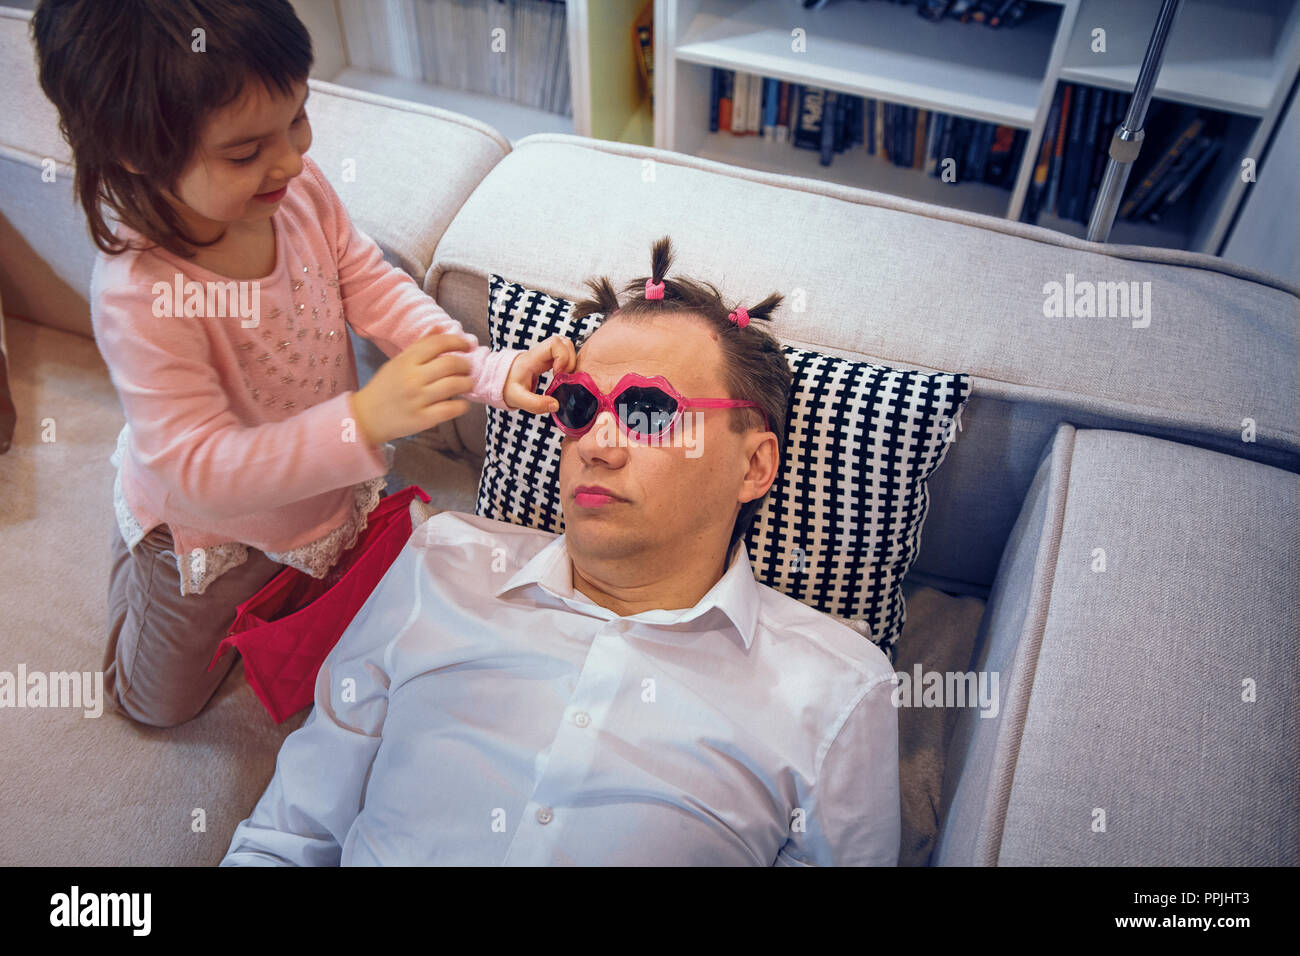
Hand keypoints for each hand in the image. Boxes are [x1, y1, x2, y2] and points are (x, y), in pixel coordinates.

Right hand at [350, 332, 476, 446]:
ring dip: (467, 383)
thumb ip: (421, 345)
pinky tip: (462, 403)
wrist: (366, 417)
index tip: (466, 345)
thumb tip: (442, 327)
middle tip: (467, 368)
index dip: (457, 341)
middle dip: (465, 364)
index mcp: (406, 361)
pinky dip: (462, 405)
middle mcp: (412, 378)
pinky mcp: (422, 419)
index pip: (437, 344)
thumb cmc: (385, 387)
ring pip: (454, 385)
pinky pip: (450, 409)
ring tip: (467, 384)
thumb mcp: (398, 362)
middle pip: (450, 364)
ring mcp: (418, 399)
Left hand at [502, 335, 576, 413]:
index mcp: (533, 358)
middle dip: (570, 360)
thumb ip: (535, 404)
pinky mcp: (549, 360)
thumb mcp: (518, 399)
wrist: (498, 381)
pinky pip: (565, 355)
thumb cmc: (507, 387)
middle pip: (564, 342)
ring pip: (566, 347)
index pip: (554, 343)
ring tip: (564, 377)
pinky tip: (563, 377)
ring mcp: (546, 355)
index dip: (562, 357)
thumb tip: (555, 405)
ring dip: (571, 361)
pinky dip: (569, 364)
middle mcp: (541, 353)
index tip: (558, 373)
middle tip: (564, 377)